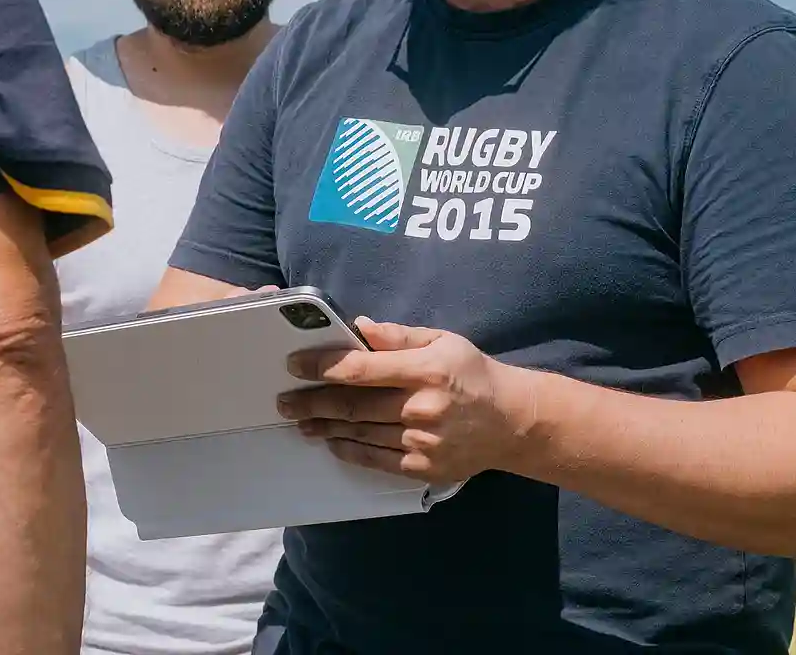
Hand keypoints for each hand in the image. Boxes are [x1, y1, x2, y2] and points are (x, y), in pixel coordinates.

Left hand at [275, 319, 536, 484]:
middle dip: (312, 402)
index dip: (323, 367)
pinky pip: (376, 460)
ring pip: (360, 434)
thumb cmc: (472, 373)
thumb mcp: (442, 340)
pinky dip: (350, 450)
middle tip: (283, 401)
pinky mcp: (423, 468)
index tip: (294, 365)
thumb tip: (357, 327)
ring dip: (324, 427)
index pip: (362, 369)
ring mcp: (421, 442)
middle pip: (353, 406)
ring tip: (300, 420)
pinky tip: (332, 441)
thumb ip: (398, 335)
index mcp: (425, 371)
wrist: (512, 422)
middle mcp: (421, 408)